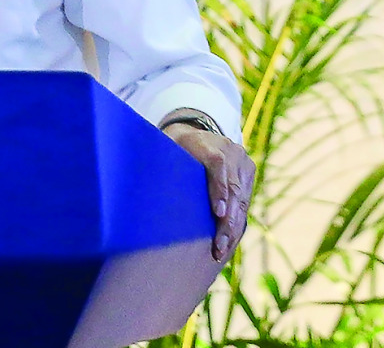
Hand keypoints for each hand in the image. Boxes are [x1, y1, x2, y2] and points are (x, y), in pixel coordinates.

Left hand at [164, 124, 254, 261]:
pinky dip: (238, 224)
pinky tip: (229, 242)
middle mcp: (230, 150)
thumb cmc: (170, 146)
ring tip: (221, 250)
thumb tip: (135, 178)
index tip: (217, 212)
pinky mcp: (248, 174)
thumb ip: (155, 159)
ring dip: (233, 227)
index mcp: (206, 142)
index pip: (218, 164)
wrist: (194, 134)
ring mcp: (242, 162)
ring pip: (242, 199)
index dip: (219, 188)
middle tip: (218, 244)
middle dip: (227, 219)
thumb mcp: (162, 147)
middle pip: (233, 187)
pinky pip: (245, 202)